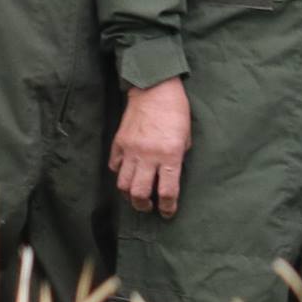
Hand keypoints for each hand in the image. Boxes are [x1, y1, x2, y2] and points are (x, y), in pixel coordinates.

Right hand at [111, 79, 191, 216]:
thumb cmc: (176, 111)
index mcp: (170, 155)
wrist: (155, 89)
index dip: (167, 207)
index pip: (167, 191)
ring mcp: (130, 150)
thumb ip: (177, 158)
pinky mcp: (118, 144)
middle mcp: (148, 156)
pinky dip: (120, 174)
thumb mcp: (186, 137)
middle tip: (149, 207)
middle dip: (144, 206)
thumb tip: (171, 176)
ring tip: (136, 196)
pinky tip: (127, 175)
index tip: (167, 213)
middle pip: (139, 194)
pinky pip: (115, 167)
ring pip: (123, 185)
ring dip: (129, 195)